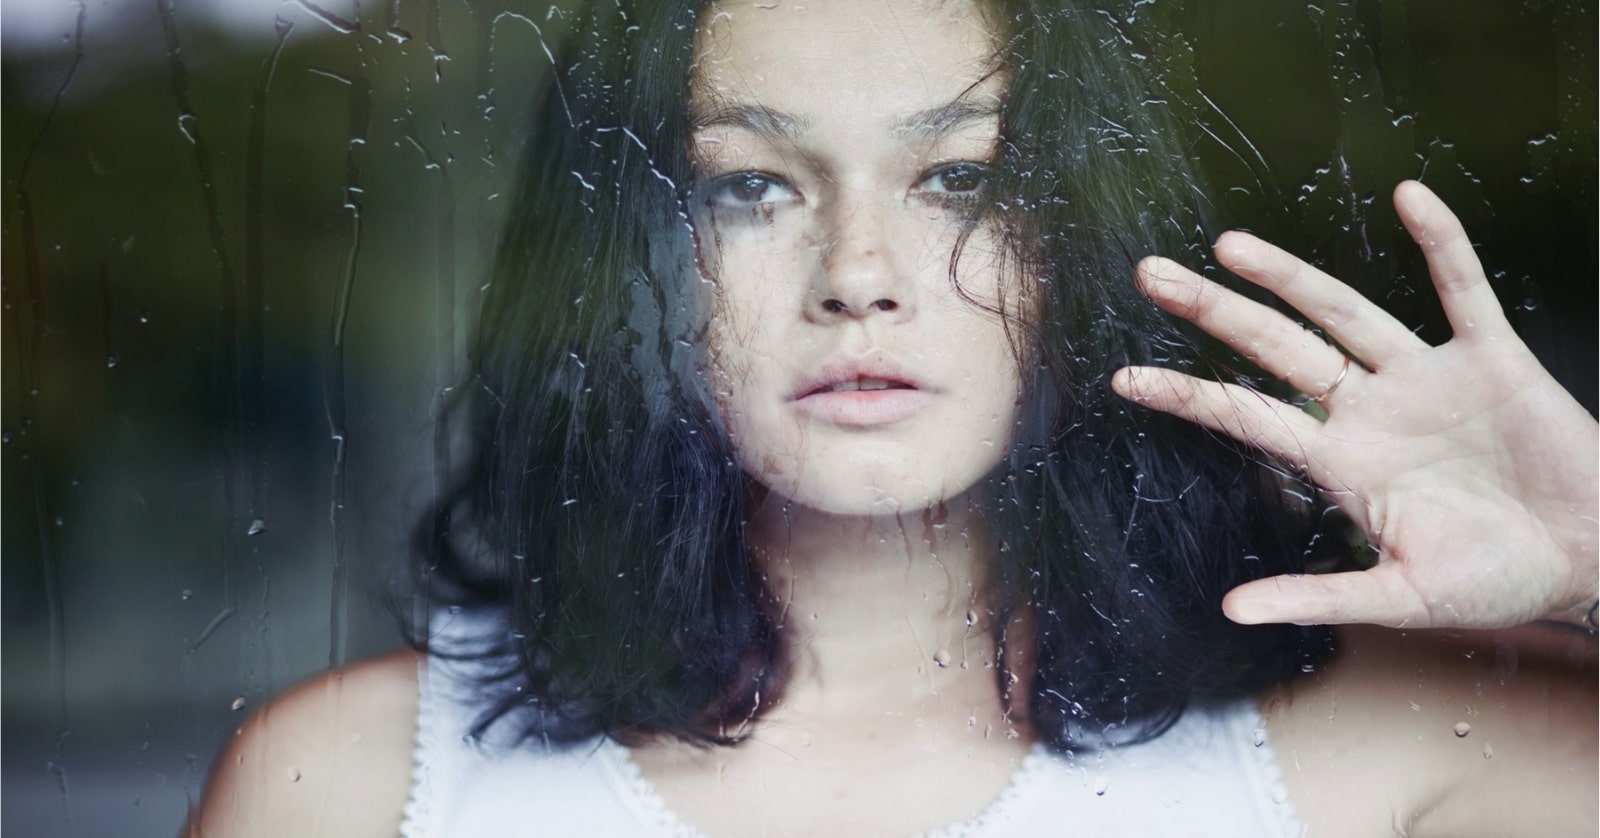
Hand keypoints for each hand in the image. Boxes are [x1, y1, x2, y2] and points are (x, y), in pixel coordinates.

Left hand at [1112, 180, 1598, 629]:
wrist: (1590, 560)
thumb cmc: (1496, 582)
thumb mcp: (1400, 598)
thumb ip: (1317, 596)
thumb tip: (1231, 612)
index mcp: (1342, 464)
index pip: (1246, 417)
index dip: (1188, 394)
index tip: (1122, 377)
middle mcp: (1371, 411)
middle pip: (1276, 348)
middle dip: (1214, 311)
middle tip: (1149, 274)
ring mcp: (1426, 380)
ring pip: (1345, 312)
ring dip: (1291, 277)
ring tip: (1230, 244)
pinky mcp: (1493, 359)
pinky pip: (1463, 290)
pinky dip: (1442, 244)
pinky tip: (1411, 197)